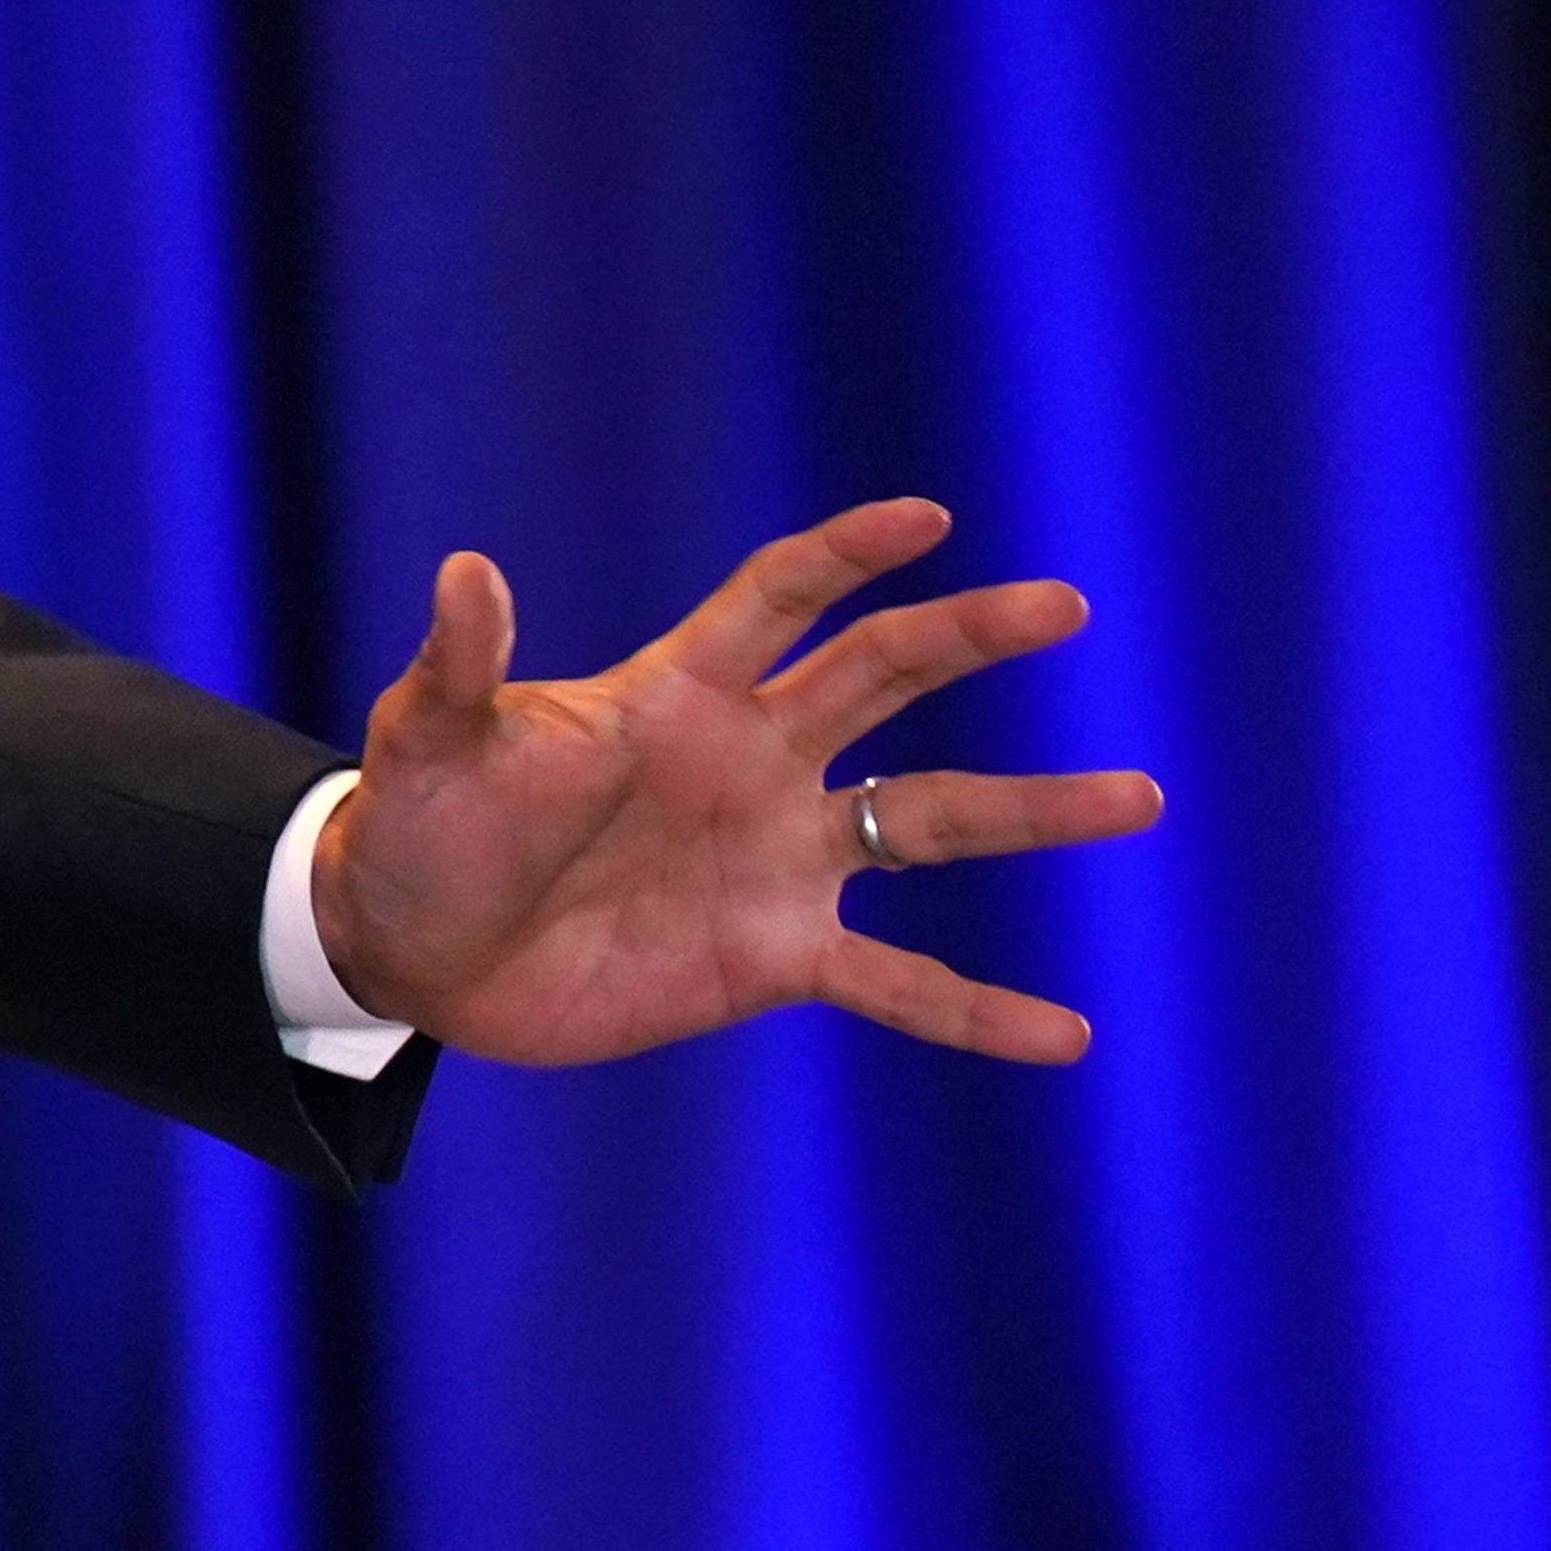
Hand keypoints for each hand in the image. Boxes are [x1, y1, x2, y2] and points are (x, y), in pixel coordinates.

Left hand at [312, 495, 1162, 1066]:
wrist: (411, 949)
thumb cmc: (415, 829)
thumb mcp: (429, 744)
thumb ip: (461, 666)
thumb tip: (467, 568)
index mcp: (673, 694)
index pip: (777, 602)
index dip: (847, 556)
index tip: (928, 516)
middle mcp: (746, 763)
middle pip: (880, 678)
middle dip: (968, 637)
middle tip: (1064, 606)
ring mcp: (772, 859)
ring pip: (928, 822)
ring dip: (1031, 812)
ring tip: (1139, 797)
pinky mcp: (772, 957)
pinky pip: (900, 985)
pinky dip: (979, 1013)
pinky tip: (1067, 1035)